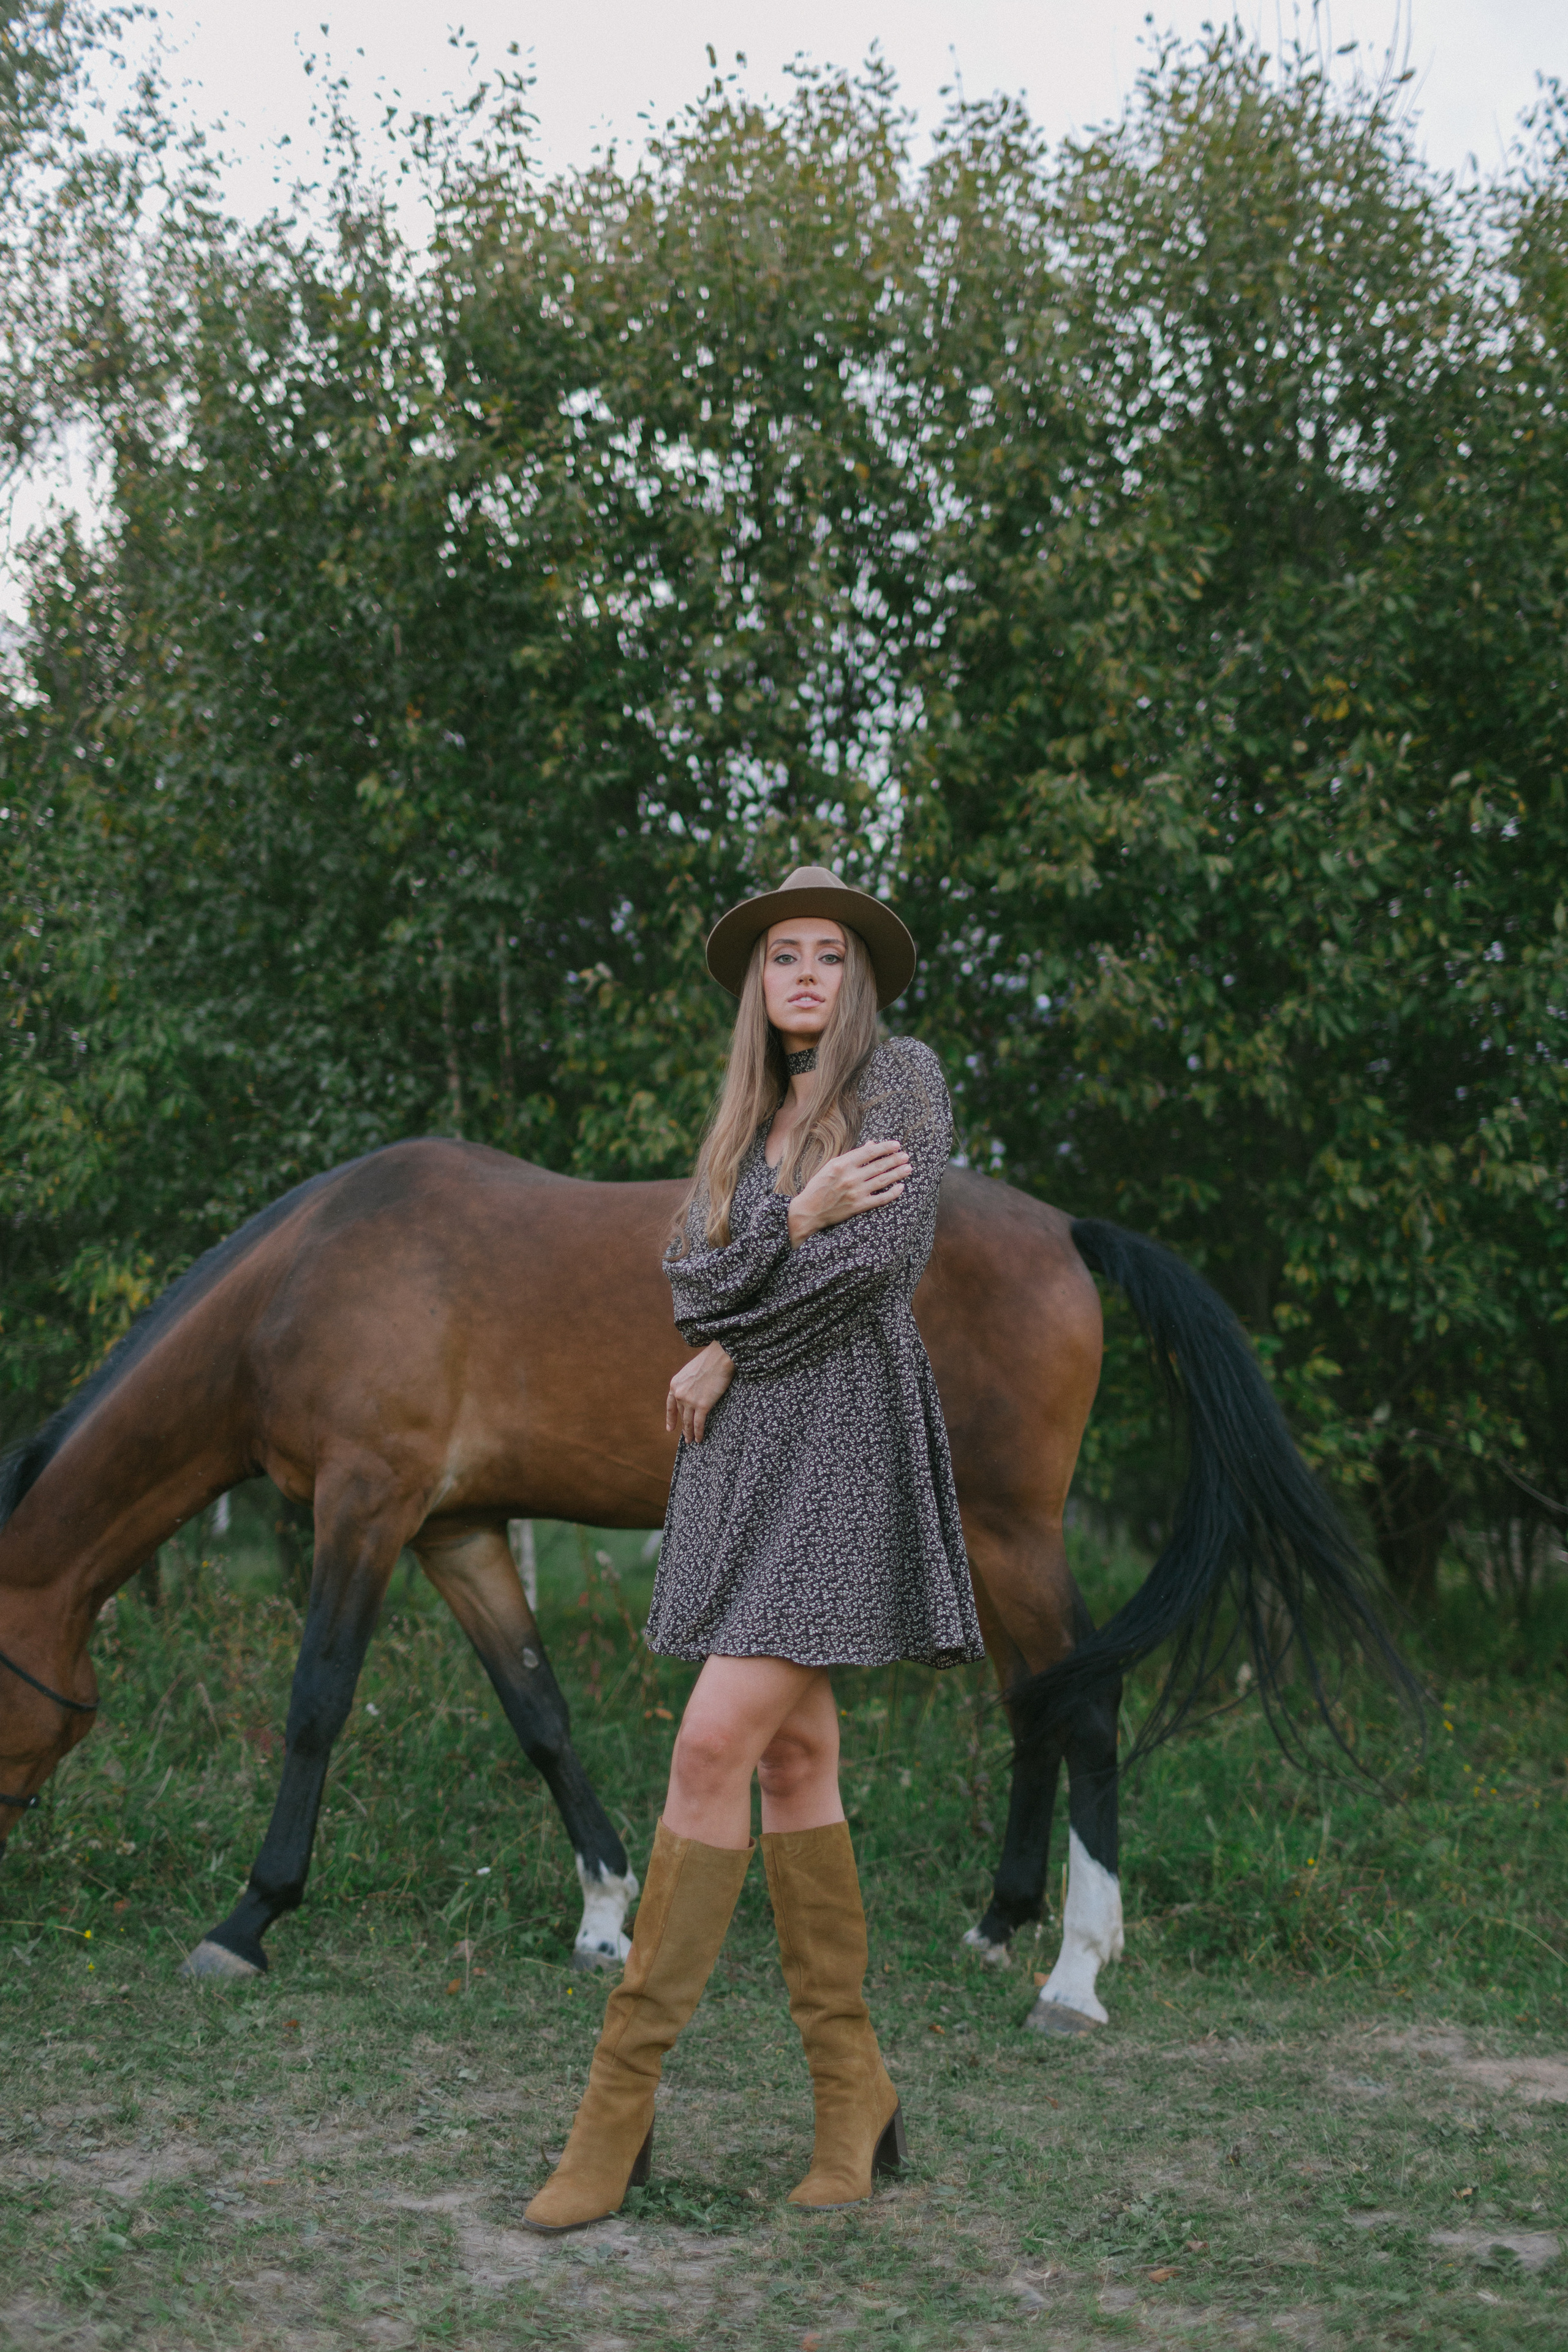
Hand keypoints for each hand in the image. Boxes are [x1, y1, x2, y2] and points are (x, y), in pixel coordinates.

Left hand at [665, 1340, 735, 1443]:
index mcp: (675, 1384)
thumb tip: (692, 1394)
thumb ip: (688, 1384)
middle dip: (683, 1428)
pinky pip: (698, 1424)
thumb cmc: (709, 1361)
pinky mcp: (702, 1405)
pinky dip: (698, 1433)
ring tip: (691, 1441)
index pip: (670, 1406)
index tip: (670, 1428)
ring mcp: (689, 1401)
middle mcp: (679, 1394)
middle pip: (681, 1415)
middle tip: (685, 1438)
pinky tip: (699, 1439)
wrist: (719, 1358)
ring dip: (689, 1434)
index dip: (671, 1418)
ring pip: (688, 1422)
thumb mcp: (691, 1371)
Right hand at [788, 1138, 911, 1243]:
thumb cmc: (819, 1185)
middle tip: (906, 1156)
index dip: (885, 1148)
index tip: (896, 1145)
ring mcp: (856, 1192)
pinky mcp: (859, 1206)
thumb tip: (871, 1144)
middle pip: (879, 1165)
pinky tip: (901, 1187)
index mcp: (842, 1164)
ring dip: (898, 1173)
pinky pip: (881, 1198)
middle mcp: (850, 1177)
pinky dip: (892, 1193)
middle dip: (895, 1159)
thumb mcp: (832, 1166)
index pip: (870, 1152)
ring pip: (883, 1180)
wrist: (809, 1210)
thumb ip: (853, 1155)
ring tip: (908, 1168)